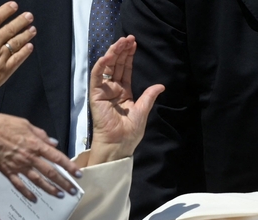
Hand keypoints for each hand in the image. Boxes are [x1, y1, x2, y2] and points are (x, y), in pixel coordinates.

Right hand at [0, 2, 35, 102]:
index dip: (6, 11)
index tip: (14, 5)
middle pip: (9, 30)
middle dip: (21, 21)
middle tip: (29, 16)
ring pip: (15, 44)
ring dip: (25, 35)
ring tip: (32, 29)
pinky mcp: (3, 72)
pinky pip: (17, 59)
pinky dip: (24, 52)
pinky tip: (30, 47)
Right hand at [0, 108, 81, 200]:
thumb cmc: (4, 124)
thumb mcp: (26, 124)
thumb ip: (42, 135)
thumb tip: (54, 143)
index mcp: (36, 145)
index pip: (57, 158)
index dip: (69, 167)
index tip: (78, 174)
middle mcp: (30, 157)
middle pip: (50, 172)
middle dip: (64, 182)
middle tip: (73, 191)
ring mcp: (19, 166)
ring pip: (38, 181)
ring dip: (50, 189)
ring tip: (60, 196)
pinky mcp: (7, 171)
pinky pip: (19, 185)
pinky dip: (27, 193)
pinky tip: (35, 199)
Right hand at [88, 35, 164, 165]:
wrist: (119, 144)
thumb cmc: (129, 132)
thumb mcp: (142, 111)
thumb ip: (149, 96)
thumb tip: (160, 86)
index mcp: (124, 93)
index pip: (126, 70)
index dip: (129, 57)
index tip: (134, 44)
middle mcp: (113, 90)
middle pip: (117, 65)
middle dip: (122, 51)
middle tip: (128, 38)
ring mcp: (104, 92)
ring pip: (107, 68)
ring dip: (113, 54)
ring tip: (120, 43)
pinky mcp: (96, 95)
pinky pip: (96, 78)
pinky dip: (100, 67)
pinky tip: (107, 57)